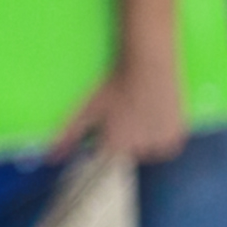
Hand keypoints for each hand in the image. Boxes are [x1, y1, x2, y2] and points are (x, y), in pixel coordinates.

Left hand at [53, 47, 188, 165]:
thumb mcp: (88, 109)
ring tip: (140, 112)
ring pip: (146, 151)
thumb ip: (69, 135)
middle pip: (127, 153)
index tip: (111, 121)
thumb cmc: (115, 87)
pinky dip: (159, 136)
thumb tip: (50, 158)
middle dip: (125, 138)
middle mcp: (140, 153)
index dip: (105, 139)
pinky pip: (163, 147)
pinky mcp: (176, 141)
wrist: (150, 68)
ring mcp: (161, 148)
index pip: (106, 156)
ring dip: (143, 138)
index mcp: (116, 148)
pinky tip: (153, 115)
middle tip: (126, 112)